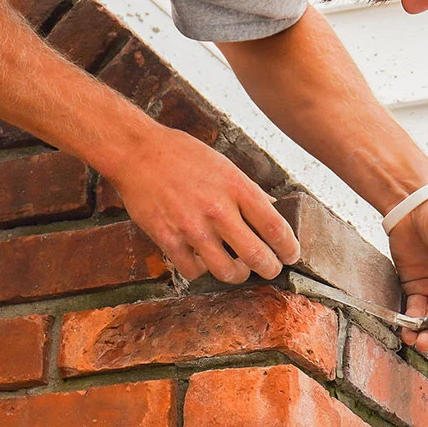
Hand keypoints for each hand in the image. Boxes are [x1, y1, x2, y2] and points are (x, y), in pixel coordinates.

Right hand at [109, 126, 300, 283]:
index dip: (290, 248)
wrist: (136, 152)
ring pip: (227, 271)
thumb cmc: (180, 154)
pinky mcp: (167, 238)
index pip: (276, 228)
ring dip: (237, 275)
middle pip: (257, 256)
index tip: (291, 254)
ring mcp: (191, 227)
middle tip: (271, 269)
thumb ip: (248, 190)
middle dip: (270, 268)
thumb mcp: (223, 164)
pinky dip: (202, 270)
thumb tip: (273, 209)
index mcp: (236, 187)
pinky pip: (194, 271)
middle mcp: (217, 209)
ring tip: (237, 269)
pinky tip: (203, 259)